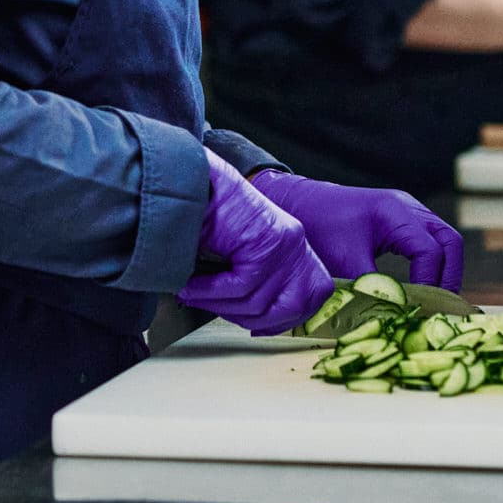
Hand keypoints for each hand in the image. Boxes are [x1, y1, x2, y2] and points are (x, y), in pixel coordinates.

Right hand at [177, 152, 332, 335]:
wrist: (193, 177)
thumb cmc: (206, 208)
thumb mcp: (237, 247)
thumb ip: (249, 277)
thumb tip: (247, 317)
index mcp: (293, 243)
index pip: (311, 296)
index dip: (283, 319)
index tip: (257, 326)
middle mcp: (295, 242)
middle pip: (290, 308)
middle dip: (248, 319)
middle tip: (216, 309)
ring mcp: (285, 243)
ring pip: (259, 301)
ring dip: (219, 304)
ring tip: (193, 295)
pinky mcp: (266, 243)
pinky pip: (240, 286)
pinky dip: (209, 292)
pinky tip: (191, 287)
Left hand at [253, 171, 462, 289]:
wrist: (293, 202)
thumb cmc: (316, 228)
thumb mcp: (342, 262)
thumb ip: (371, 289)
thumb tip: (394, 319)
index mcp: (394, 212)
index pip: (430, 251)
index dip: (430, 283)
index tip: (418, 309)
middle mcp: (406, 207)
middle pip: (449, 241)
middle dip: (449, 276)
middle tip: (439, 307)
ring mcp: (404, 211)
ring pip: (442, 240)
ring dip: (441, 270)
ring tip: (431, 301)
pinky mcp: (398, 220)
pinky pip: (427, 240)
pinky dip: (429, 263)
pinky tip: (418, 287)